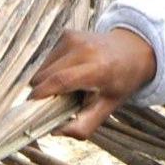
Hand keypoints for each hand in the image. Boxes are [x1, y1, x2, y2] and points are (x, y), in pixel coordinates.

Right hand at [27, 22, 156, 137]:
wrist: (133, 49)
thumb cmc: (120, 83)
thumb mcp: (109, 108)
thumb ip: (84, 125)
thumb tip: (55, 131)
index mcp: (98, 69)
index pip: (61, 80)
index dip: (41, 94)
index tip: (30, 106)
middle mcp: (84, 49)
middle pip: (45, 75)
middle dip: (40, 92)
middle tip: (52, 104)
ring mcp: (73, 38)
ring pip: (42, 67)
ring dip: (45, 81)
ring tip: (67, 86)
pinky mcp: (66, 33)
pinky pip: (47, 58)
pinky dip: (51, 70)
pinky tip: (69, 71)